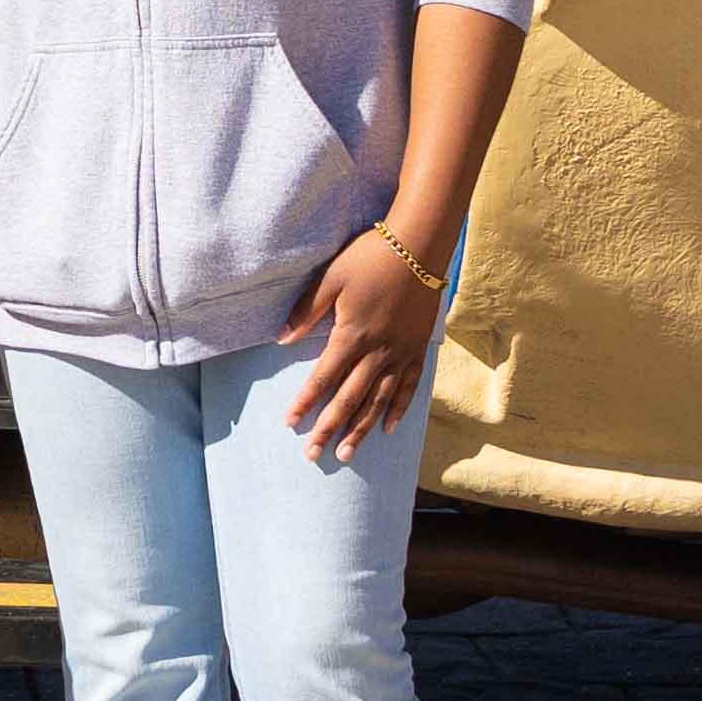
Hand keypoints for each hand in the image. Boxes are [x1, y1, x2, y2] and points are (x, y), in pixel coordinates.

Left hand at [277, 228, 444, 461]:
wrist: (420, 246)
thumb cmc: (371, 257)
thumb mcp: (331, 278)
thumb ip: (307, 311)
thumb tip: (281, 339)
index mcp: (352, 335)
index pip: (323, 378)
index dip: (306, 402)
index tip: (291, 424)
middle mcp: (378, 352)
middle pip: (350, 399)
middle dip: (329, 428)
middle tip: (314, 455)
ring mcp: (401, 353)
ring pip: (378, 400)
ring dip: (361, 429)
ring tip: (346, 453)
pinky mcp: (418, 348)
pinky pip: (409, 387)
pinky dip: (397, 409)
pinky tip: (387, 428)